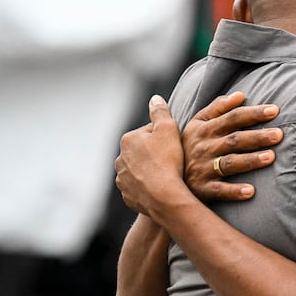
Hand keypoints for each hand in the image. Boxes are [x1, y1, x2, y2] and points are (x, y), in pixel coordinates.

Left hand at [115, 95, 184, 215]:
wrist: (164, 196)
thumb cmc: (168, 160)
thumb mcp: (169, 129)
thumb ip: (160, 112)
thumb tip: (154, 98)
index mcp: (128, 140)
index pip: (149, 133)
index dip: (165, 138)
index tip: (175, 146)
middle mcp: (119, 159)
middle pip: (143, 152)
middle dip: (155, 154)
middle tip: (173, 161)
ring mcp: (122, 179)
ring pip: (139, 170)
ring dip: (150, 171)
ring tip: (167, 176)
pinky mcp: (127, 196)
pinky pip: (139, 188)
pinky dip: (148, 187)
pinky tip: (161, 188)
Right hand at [183, 91, 283, 201]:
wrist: (166, 176)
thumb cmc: (190, 145)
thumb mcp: (198, 123)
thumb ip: (218, 107)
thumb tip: (241, 94)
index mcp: (206, 129)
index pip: (233, 117)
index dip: (253, 113)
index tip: (275, 110)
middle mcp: (205, 147)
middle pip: (235, 139)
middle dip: (257, 136)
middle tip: (279, 134)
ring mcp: (204, 168)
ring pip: (230, 163)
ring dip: (250, 160)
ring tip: (271, 157)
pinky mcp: (203, 188)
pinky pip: (220, 190)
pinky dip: (234, 191)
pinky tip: (251, 192)